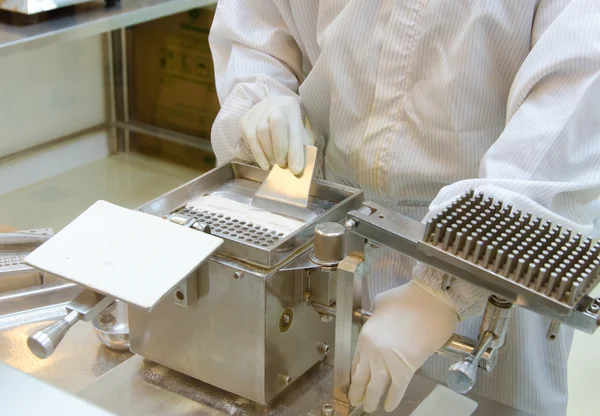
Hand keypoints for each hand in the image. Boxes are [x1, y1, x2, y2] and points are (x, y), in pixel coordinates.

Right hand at [240, 95, 313, 174]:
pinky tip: (262, 160)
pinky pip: (248, 137)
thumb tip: (296, 169)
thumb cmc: (289, 125)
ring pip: (258, 132)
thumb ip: (300, 148)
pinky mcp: (245, 119)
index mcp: (291, 108)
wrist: (274, 107)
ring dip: (266, 153)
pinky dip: (256, 152)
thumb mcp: (300, 133)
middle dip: (279, 150)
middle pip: (275, 126)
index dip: (295, 152)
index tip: (296, 170)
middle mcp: (273, 105)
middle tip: (282, 165)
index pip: (294, 130)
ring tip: (271, 164)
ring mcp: (256, 111)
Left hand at [349, 280, 457, 412]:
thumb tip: (380, 322)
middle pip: (361, 376)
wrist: (432, 300)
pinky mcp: (405, 368)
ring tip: (370, 407)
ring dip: (371, 399)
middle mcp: (372, 350)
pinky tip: (389, 406)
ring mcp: (387, 360)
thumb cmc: (411, 297)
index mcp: (366, 334)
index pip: (357, 359)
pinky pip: (396, 389)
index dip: (356, 372)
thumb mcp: (383, 303)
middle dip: (357, 391)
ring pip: (375, 387)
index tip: (356, 379)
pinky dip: (393, 399)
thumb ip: (377, 316)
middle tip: (355, 399)